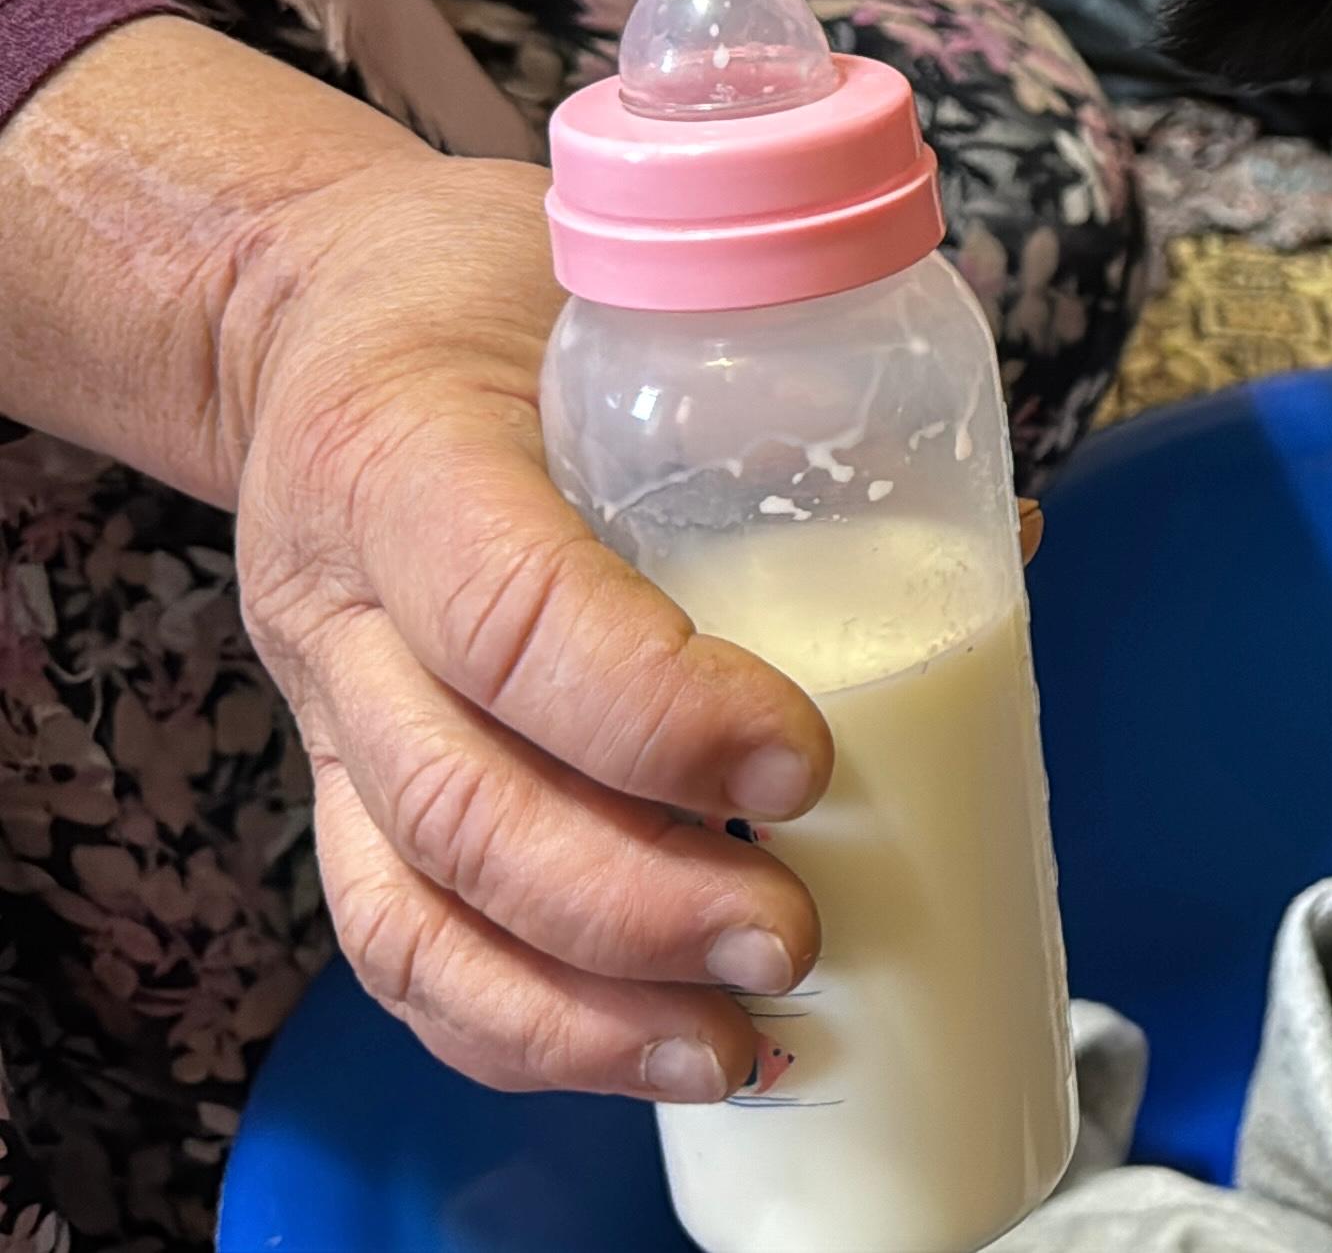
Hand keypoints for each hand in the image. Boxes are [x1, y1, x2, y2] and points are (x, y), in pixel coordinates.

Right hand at [230, 152, 833, 1100]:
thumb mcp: (621, 287)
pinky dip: (523, 1030)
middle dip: (640, 901)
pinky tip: (657, 1054)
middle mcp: (339, 605)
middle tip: (797, 934)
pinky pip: (402, 945)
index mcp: (407, 457)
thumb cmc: (495, 297)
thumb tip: (1013, 538)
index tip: (803, 763)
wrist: (307, 314)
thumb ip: (791, 399)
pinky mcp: (341, 787)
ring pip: (414, 909)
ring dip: (583, 1009)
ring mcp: (328, 714)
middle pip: (462, 802)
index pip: (510, 611)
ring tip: (742, 1044)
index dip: (654, 709)